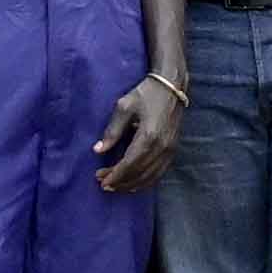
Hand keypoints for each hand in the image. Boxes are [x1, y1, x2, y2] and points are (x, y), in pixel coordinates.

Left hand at [94, 68, 183, 196]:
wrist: (171, 86)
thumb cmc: (145, 94)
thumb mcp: (123, 107)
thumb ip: (112, 131)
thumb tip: (98, 150)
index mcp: (148, 136)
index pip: (129, 164)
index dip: (115, 175)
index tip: (101, 181)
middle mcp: (161, 146)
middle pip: (139, 173)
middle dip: (121, 181)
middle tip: (104, 184)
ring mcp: (169, 149)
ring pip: (150, 176)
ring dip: (132, 184)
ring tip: (116, 186)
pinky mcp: (173, 149)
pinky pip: (160, 172)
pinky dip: (146, 181)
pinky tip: (135, 183)